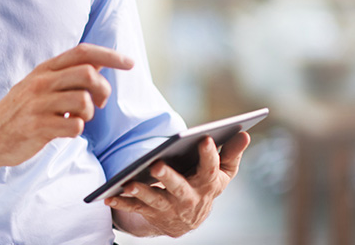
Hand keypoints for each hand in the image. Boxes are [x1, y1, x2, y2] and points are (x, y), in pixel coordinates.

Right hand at [0, 43, 133, 167]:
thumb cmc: (20, 112)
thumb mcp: (39, 85)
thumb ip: (66, 74)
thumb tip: (100, 61)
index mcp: (44, 70)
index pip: (82, 52)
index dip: (109, 55)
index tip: (129, 62)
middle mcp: (41, 82)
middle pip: (88, 74)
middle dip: (103, 90)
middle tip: (99, 103)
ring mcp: (38, 104)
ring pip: (84, 101)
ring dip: (88, 114)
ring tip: (75, 119)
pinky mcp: (37, 126)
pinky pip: (74, 126)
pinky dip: (76, 131)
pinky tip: (63, 130)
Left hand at [106, 131, 250, 236]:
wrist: (188, 220)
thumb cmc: (204, 185)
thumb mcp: (222, 173)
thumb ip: (231, 154)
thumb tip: (245, 134)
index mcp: (208, 185)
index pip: (211, 169)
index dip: (209, 155)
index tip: (204, 138)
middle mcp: (189, 199)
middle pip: (179, 188)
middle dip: (168, 177)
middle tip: (156, 164)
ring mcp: (170, 208)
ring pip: (155, 200)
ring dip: (141, 192)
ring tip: (128, 183)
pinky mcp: (152, 214)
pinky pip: (135, 209)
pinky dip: (122, 203)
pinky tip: (109, 195)